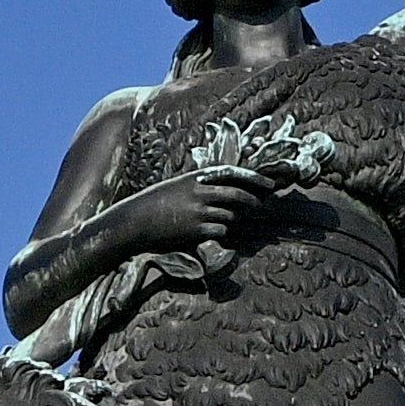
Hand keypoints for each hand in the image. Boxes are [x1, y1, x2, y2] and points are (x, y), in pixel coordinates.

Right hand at [122, 165, 282, 259]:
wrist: (135, 221)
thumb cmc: (155, 204)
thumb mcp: (179, 186)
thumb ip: (201, 186)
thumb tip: (225, 192)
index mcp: (196, 177)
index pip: (233, 173)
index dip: (254, 179)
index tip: (269, 185)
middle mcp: (200, 192)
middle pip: (237, 195)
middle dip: (253, 201)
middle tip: (261, 205)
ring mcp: (198, 211)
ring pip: (230, 215)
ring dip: (231, 219)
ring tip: (218, 220)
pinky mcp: (195, 230)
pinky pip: (219, 230)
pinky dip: (219, 231)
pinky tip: (208, 232)